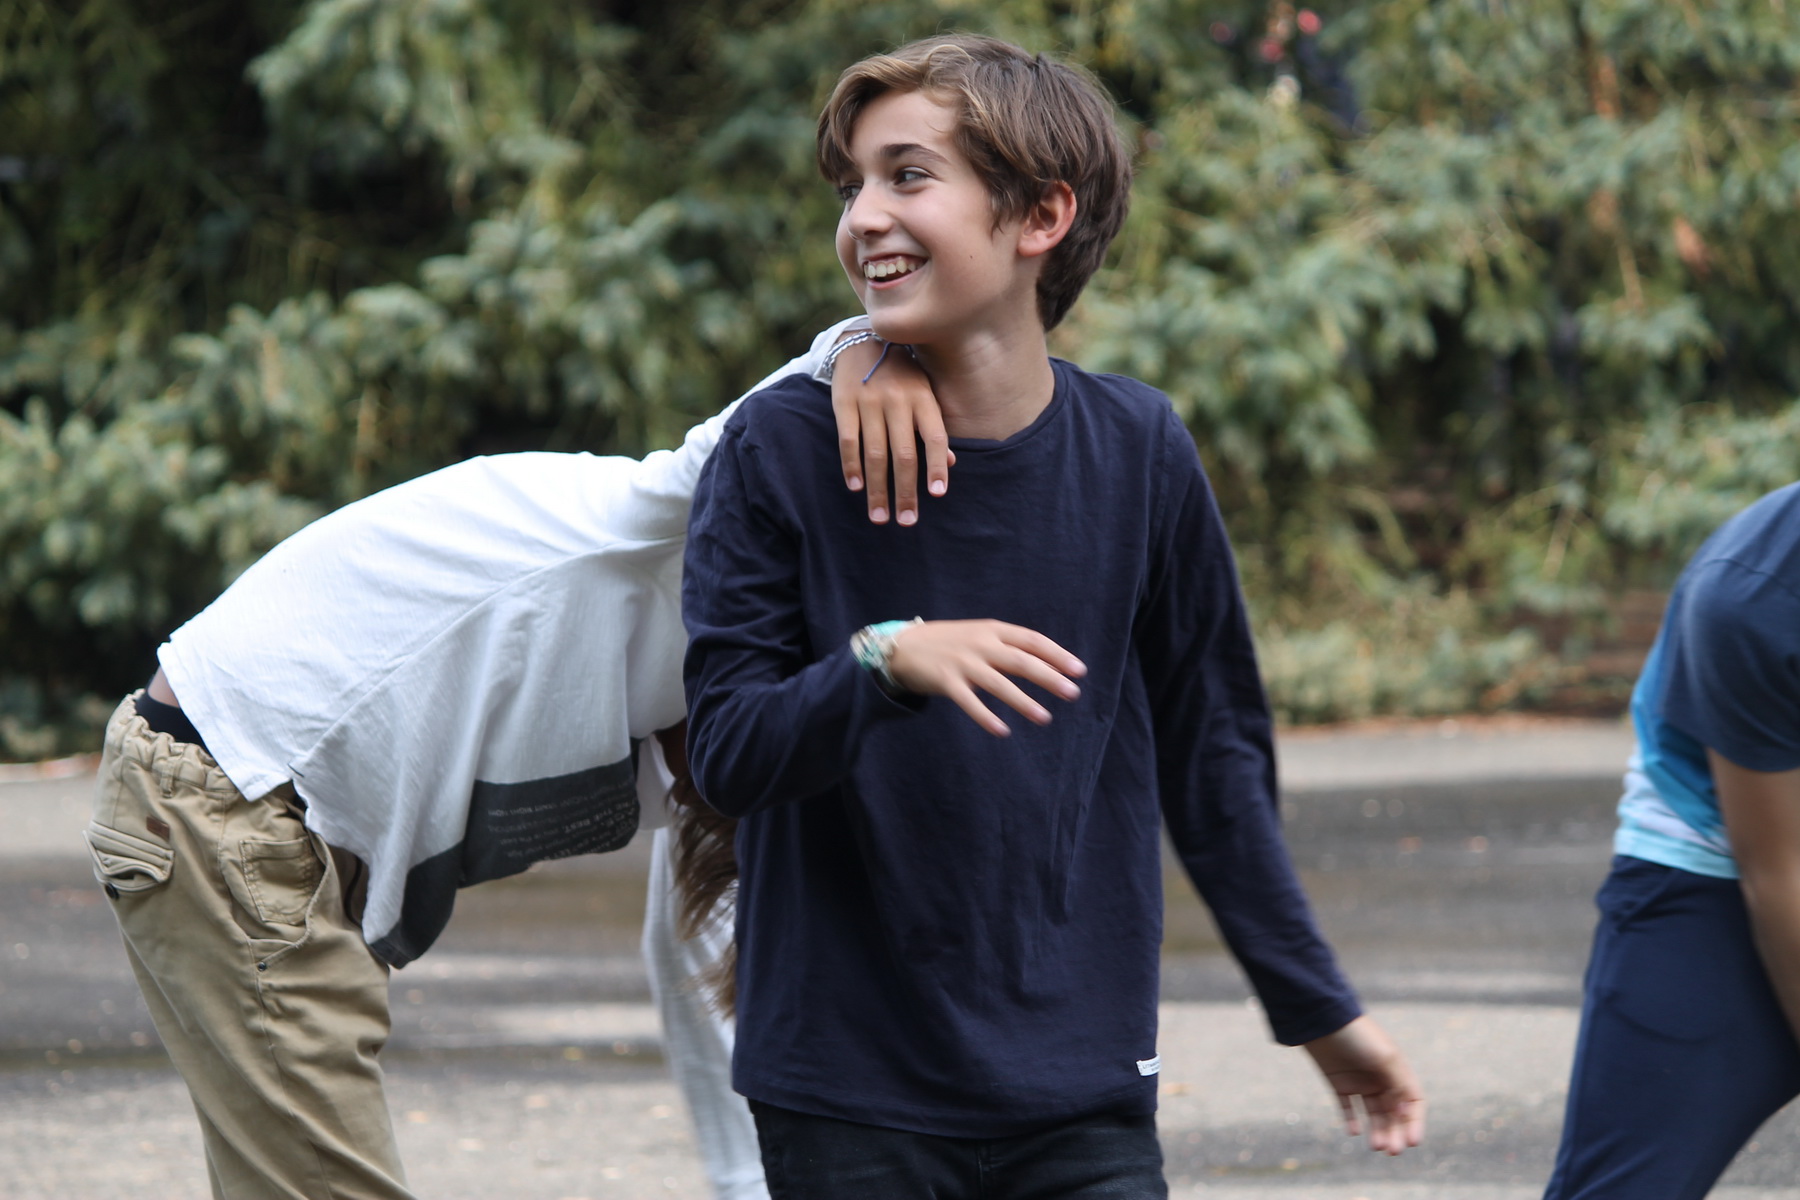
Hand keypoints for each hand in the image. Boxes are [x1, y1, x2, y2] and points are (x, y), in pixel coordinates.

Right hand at [831, 337, 952, 525]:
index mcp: (923, 398)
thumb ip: (934, 426)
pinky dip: (851, 466)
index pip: (935, 438)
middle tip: (906, 521)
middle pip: (904, 455)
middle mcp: (898, 400)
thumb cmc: (901, 375)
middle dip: (906, 491)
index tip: (937, 495)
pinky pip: (848, 440)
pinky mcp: (844, 401)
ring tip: (879, 516)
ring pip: (875, 454)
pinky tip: (856, 487)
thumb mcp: (924, 392)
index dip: (937, 467)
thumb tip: (950, 464)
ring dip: (877, 489)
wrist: (863, 339)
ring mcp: (869, 401)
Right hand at [886, 620, 1084, 736]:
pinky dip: (986, 717)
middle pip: (1022, 661)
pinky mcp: (946, 682)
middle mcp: (981, 644)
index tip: (1079, 670)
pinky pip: (969, 702)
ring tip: (1044, 717)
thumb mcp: (980, 636)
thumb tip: (1048, 665)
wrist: (904, 647)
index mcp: (993, 630)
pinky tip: (1002, 731)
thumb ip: (1009, 647)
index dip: (1057, 655)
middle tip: (1073, 693)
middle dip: (1050, 678)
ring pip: (999, 684)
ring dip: (1024, 702)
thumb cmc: (950, 643)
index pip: (1032, 641)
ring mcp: (963, 663)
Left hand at [1302, 1016, 1425, 1154]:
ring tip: (1376, 1146)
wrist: (1321, 1020)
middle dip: (1395, 1132)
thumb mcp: (1384, 1057)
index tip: (1413, 1142)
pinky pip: (1348, 1107)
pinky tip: (1354, 1132)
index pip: (1412, 1102)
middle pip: (1393, 1112)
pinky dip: (1352, 1120)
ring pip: (1373, 1113)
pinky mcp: (1339, 1083)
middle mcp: (1381, 1077)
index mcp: (1396, 1070)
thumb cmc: (1357, 1036)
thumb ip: (1399, 1084)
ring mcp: (1360, 1081)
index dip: (1414, 1122)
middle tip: (1392, 1150)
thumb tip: (1406, 1113)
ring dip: (1377, 1130)